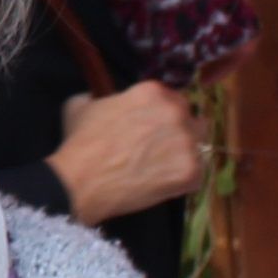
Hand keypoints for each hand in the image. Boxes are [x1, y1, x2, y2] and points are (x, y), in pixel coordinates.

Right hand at [50, 81, 201, 225]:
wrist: (80, 181)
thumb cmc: (79, 143)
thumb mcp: (81, 105)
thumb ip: (100, 97)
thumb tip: (102, 99)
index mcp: (153, 92)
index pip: (174, 99)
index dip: (163, 116)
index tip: (153, 129)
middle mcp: (175, 112)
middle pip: (192, 120)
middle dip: (179, 133)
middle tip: (159, 150)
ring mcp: (186, 142)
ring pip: (198, 147)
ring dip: (183, 156)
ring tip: (160, 170)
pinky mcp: (190, 172)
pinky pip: (196, 175)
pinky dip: (181, 182)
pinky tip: (160, 184)